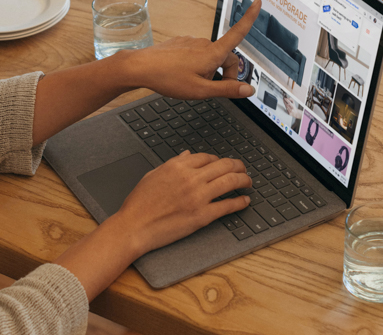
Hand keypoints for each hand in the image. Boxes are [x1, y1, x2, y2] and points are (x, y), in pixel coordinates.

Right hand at [110, 152, 250, 255]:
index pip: (207, 157)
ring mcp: (198, 197)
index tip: (223, 164)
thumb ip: (173, 164)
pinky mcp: (202, 216)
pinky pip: (227, 206)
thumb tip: (187, 156)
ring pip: (230, 182)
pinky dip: (239, 202)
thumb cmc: (139, 203)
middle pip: (224, 165)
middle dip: (238, 166)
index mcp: (178, 166)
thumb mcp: (153, 175)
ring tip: (248, 182)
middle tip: (243, 169)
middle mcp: (190, 178)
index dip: (219, 160)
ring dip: (244, 180)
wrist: (134, 226)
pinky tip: (244, 201)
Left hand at [122, 0, 262, 99]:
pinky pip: (197, 54)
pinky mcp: (182, 43)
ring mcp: (192, 42)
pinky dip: (197, 65)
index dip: (249, 18)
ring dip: (209, 70)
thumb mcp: (201, 91)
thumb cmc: (168, 78)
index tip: (258, 2)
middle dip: (226, 73)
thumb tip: (248, 90)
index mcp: (212, 53)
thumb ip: (227, 90)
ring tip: (191, 82)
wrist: (141, 67)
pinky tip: (182, 74)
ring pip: (210, 57)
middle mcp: (204, 43)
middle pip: (226, 57)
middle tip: (211, 90)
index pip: (237, 33)